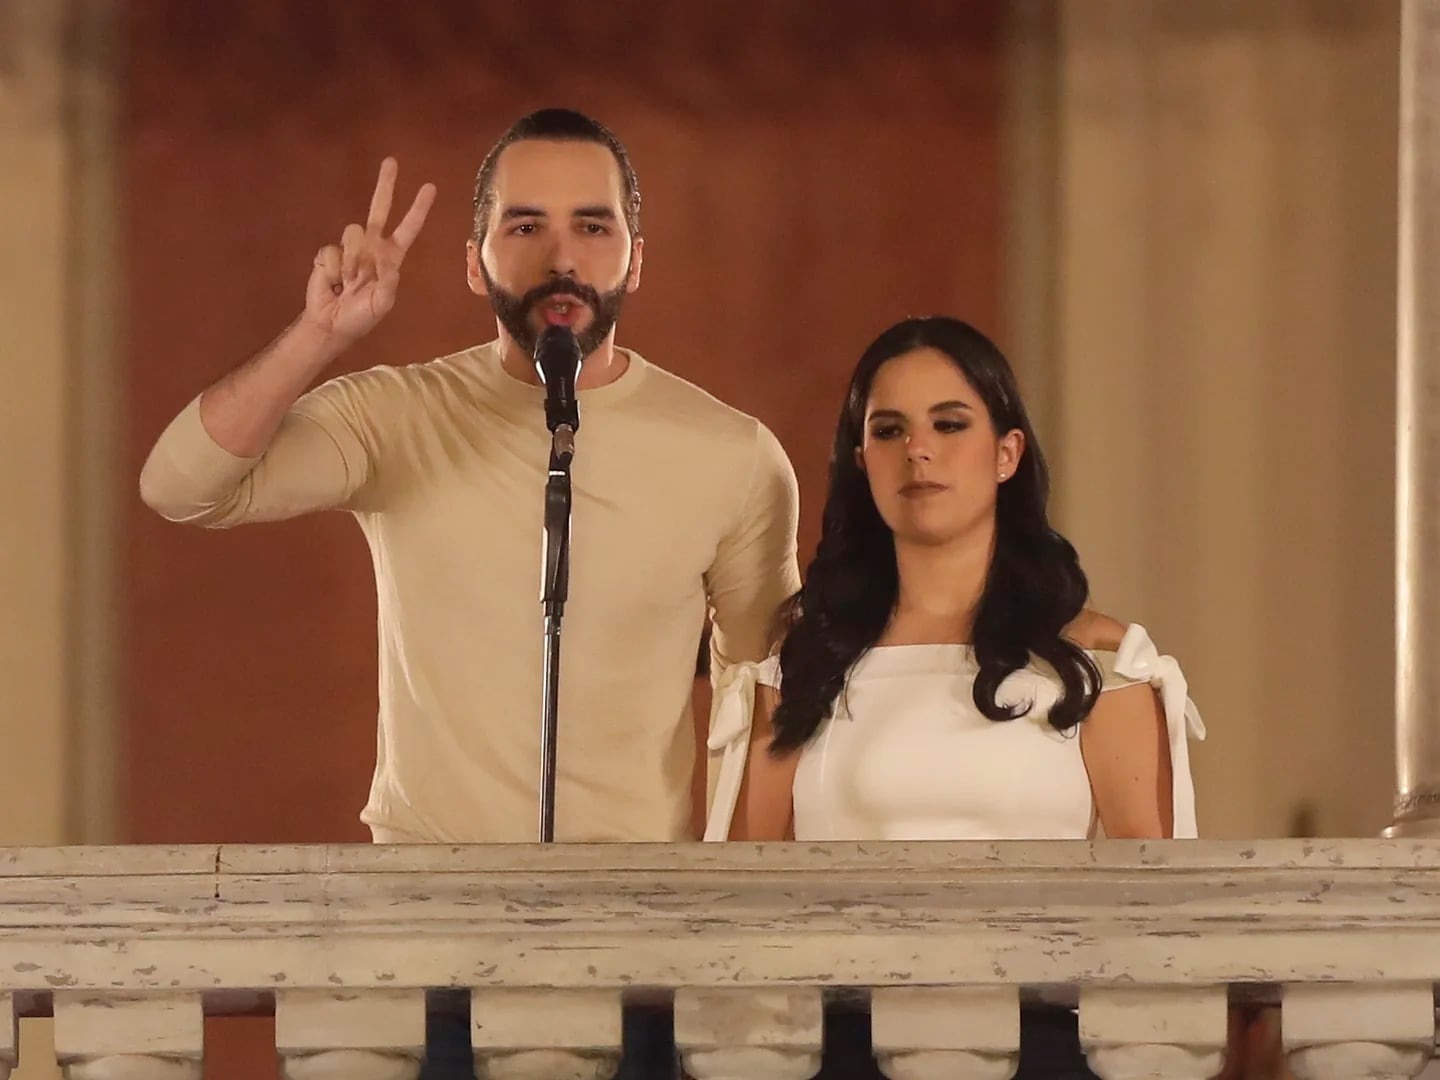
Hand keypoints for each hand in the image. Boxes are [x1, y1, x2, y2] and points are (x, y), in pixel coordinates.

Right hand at [303, 157, 435, 347]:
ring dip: (351, 261)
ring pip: (352, 233)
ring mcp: (351, 248)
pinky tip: (333, 283)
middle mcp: (373, 247)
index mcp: (391, 258)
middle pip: (379, 209)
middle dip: (385, 185)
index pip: (408, 229)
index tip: (429, 188)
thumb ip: (387, 281)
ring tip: (349, 282)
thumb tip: (384, 258)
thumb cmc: (361, 317)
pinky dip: (332, 270)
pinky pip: (331, 251)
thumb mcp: (382, 303)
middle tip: (391, 162)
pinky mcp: (330, 253)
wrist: (331, 324)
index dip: (418, 209)